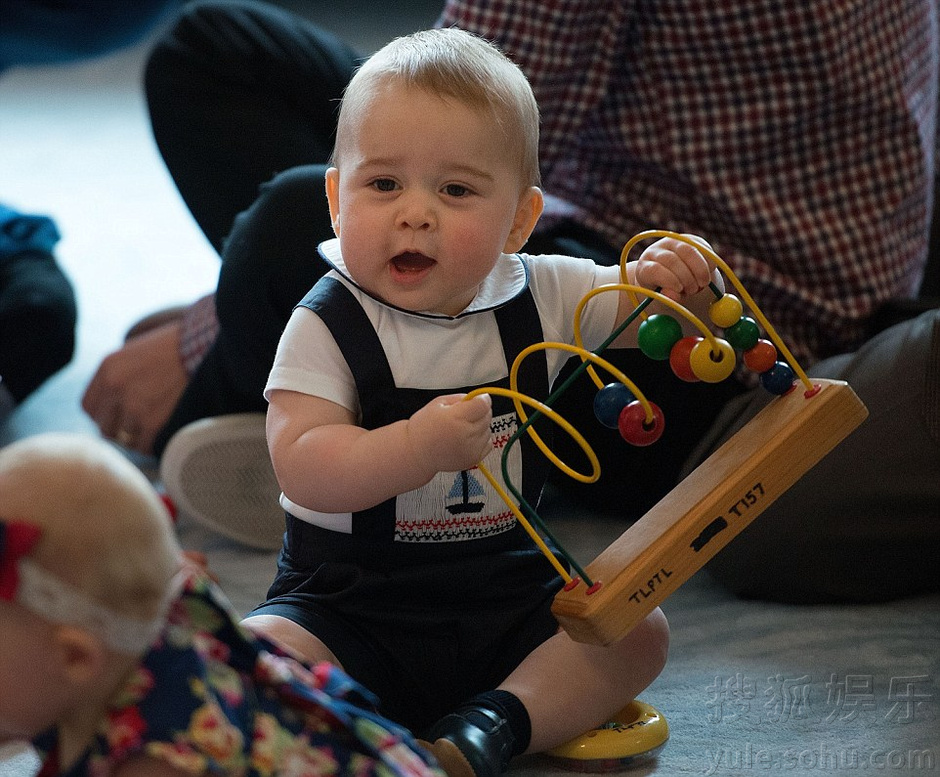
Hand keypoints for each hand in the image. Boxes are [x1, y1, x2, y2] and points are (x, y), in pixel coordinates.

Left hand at [81, 321, 187, 454]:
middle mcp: (115, 388)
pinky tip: (161, 435)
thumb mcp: (134, 352)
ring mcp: (133, 406)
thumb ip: (116, 375)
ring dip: (136, 438)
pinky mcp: (153, 421)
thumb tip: (112, 402)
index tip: (117, 417)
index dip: (103, 415)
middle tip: (136, 427)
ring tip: (150, 432)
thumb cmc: (174, 348)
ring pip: (122, 438)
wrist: (203, 348)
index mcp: (108, 368)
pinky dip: (151, 444)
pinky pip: (142, 445)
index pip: (89, 406)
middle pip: (103, 425)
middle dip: (118, 428)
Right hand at [407, 392, 492, 473]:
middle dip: (479, 412)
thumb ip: (460, 398)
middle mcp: (465, 435)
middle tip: (464, 415)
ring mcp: (471, 449)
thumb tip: (478, 397)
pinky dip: (481, 439)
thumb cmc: (424, 427)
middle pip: (487, 416)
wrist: (416, 452)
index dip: (481, 399)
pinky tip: (466, 439)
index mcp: (455, 418)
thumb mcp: (438, 403)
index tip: (476, 399)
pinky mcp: (474, 459)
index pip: (484, 404)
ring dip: (480, 426)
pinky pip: (488, 443)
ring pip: (489, 429)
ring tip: (462, 429)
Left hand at [635, 234, 714, 300]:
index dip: (669, 281)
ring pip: (689, 251)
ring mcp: (673, 242)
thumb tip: (675, 295)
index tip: (679, 290)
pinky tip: (708, 273)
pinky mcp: (689, 239)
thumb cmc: (666, 289)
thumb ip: (667, 297)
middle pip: (672, 260)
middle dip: (687, 278)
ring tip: (702, 284)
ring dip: (700, 270)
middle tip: (694, 291)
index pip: (654, 270)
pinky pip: (702, 248)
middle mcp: (656, 251)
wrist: (674, 274)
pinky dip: (709, 263)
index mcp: (645, 267)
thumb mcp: (664, 297)